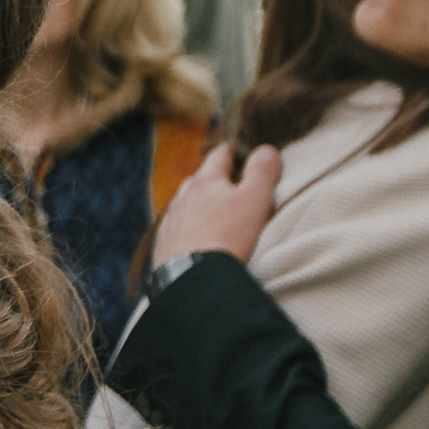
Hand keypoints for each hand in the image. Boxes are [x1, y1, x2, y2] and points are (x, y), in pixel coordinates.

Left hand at [149, 143, 280, 265]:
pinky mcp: (163, 246)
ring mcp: (169, 222)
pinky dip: (187, 231)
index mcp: (205, 180)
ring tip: (213, 216)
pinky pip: (177, 231)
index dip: (233, 151)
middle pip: (200, 180)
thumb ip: (262, 172)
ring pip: (186, 205)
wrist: (194, 279)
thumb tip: (265, 149)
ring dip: (199, 207)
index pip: (219, 155)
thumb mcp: (255, 199)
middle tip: (231, 187)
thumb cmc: (228, 235)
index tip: (241, 151)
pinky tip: (195, 241)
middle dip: (214, 181)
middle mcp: (182, 196)